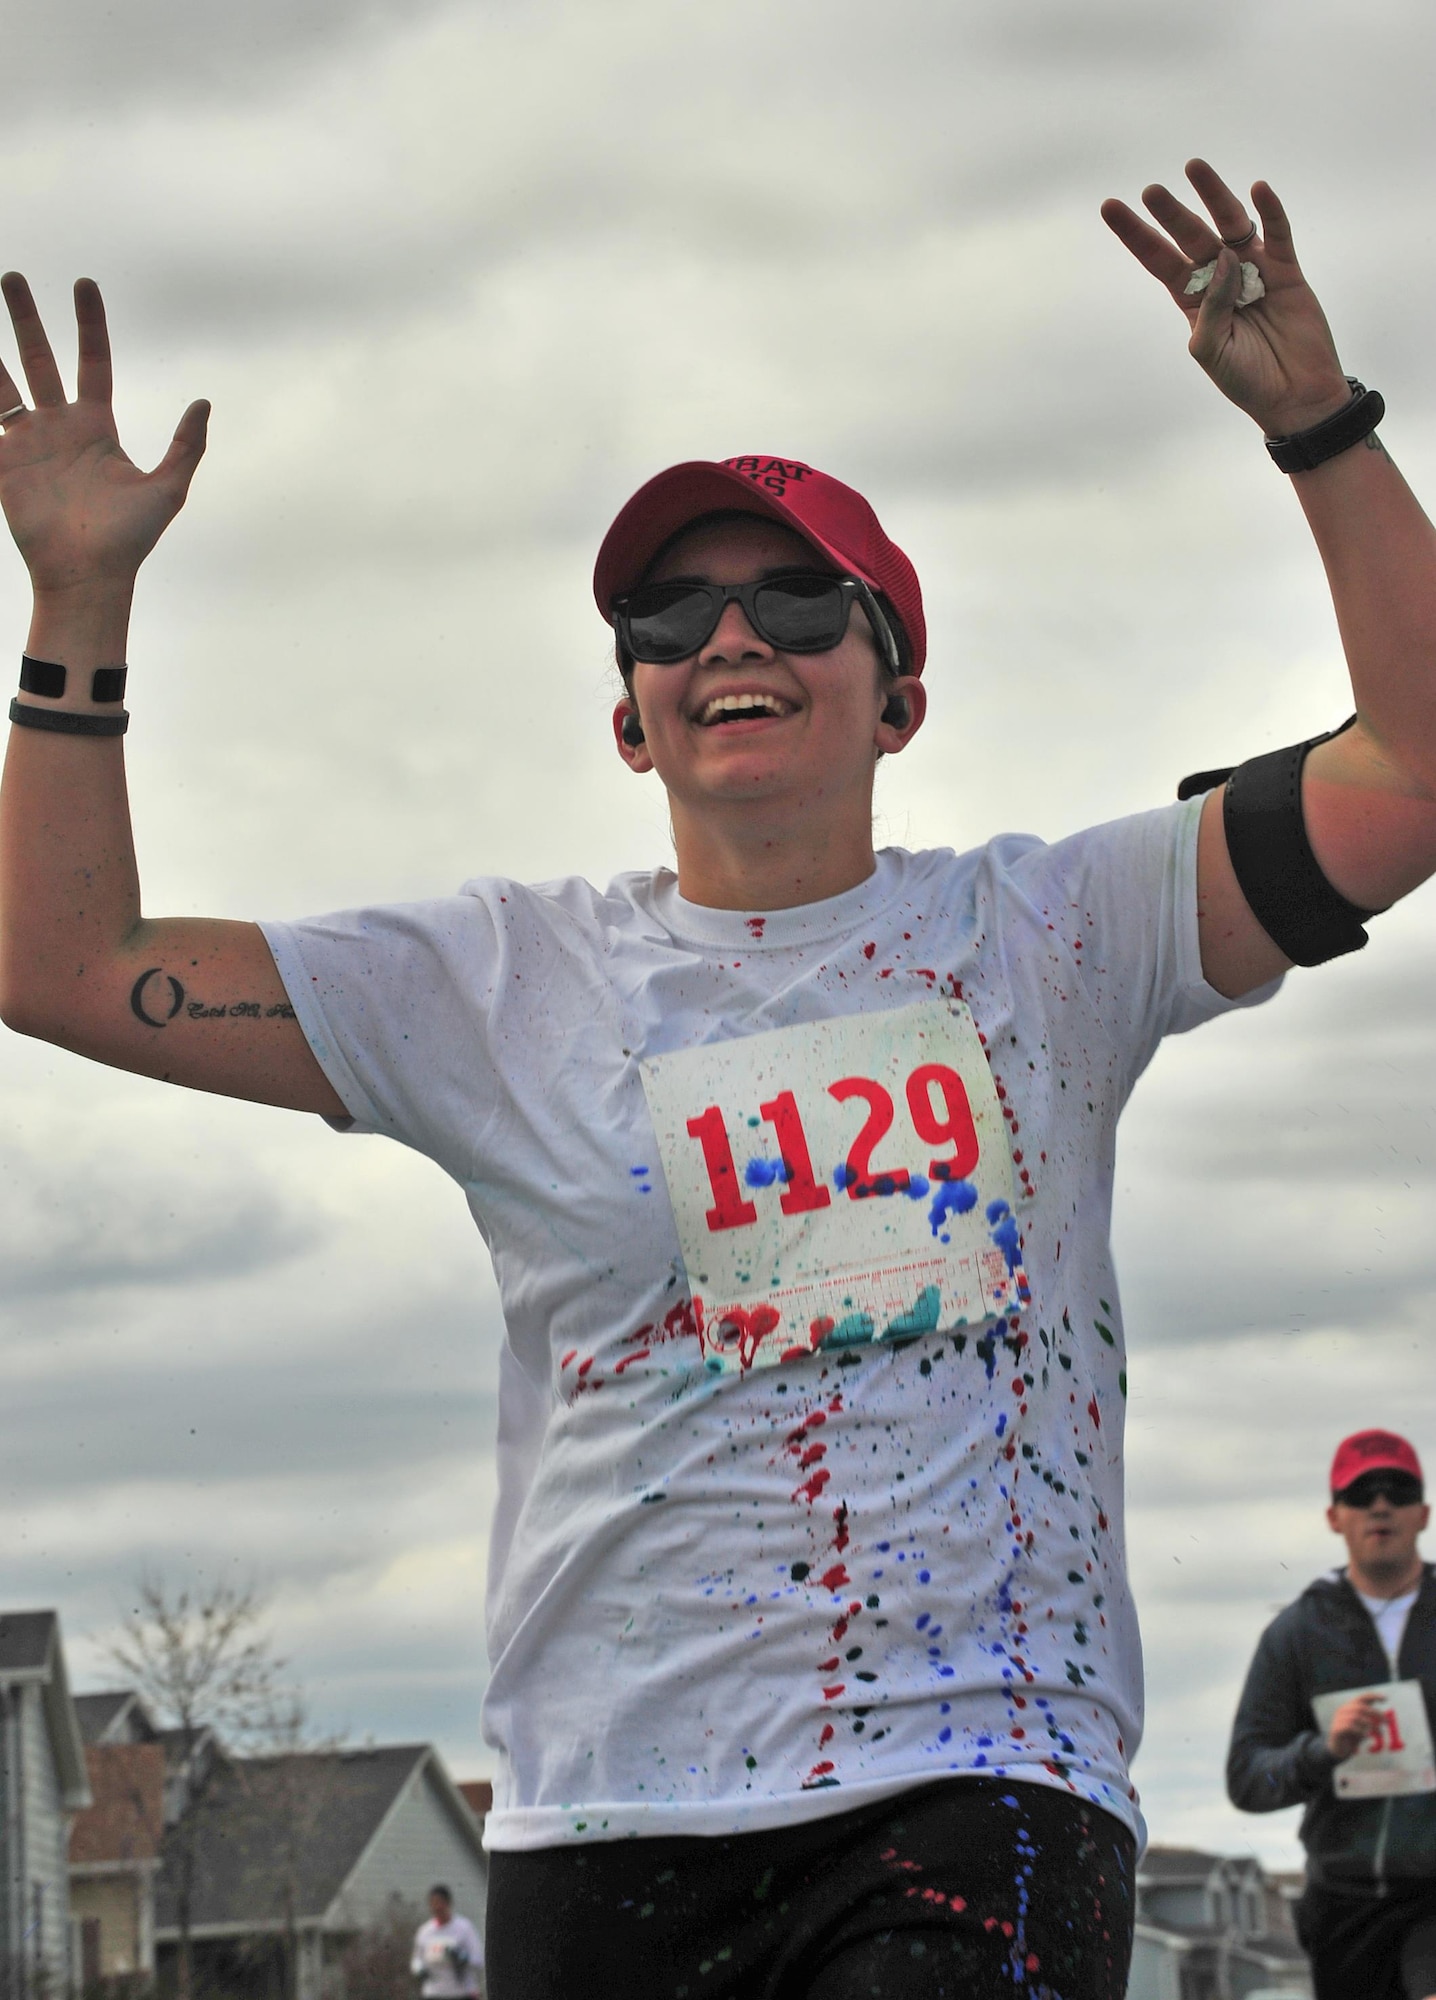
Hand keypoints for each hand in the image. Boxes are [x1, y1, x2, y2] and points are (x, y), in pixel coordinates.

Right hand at [0, 273, 207, 599]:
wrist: (89, 575)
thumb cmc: (130, 539)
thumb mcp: (168, 489)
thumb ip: (186, 445)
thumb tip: (204, 402)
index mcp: (97, 427)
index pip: (93, 363)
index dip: (89, 325)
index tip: (84, 285)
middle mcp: (59, 427)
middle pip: (40, 360)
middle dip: (25, 319)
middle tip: (13, 277)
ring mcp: (28, 443)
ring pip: (4, 382)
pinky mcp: (4, 464)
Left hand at [1101, 159, 1352, 436]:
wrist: (1294, 396)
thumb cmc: (1246, 381)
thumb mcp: (1211, 351)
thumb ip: (1211, 307)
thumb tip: (1223, 259)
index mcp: (1192, 299)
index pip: (1158, 259)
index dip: (1136, 234)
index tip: (1110, 206)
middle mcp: (1220, 277)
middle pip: (1191, 235)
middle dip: (1170, 212)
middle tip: (1151, 191)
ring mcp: (1254, 270)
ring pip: (1231, 224)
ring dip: (1214, 196)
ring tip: (1194, 168)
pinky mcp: (1287, 270)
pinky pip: (1278, 234)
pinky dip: (1270, 211)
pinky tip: (1257, 190)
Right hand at [1326, 1692, 1383, 1760]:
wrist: (1339, 1751)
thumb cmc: (1353, 1737)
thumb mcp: (1364, 1728)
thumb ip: (1370, 1721)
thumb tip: (1384, 1717)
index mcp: (1350, 1707)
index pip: (1361, 1697)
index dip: (1373, 1696)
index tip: (1386, 1698)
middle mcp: (1343, 1710)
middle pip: (1362, 1707)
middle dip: (1377, 1714)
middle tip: (1387, 1722)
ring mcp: (1338, 1719)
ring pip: (1357, 1717)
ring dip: (1371, 1725)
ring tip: (1380, 1733)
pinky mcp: (1336, 1729)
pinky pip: (1350, 1727)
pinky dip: (1361, 1731)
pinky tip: (1366, 1736)